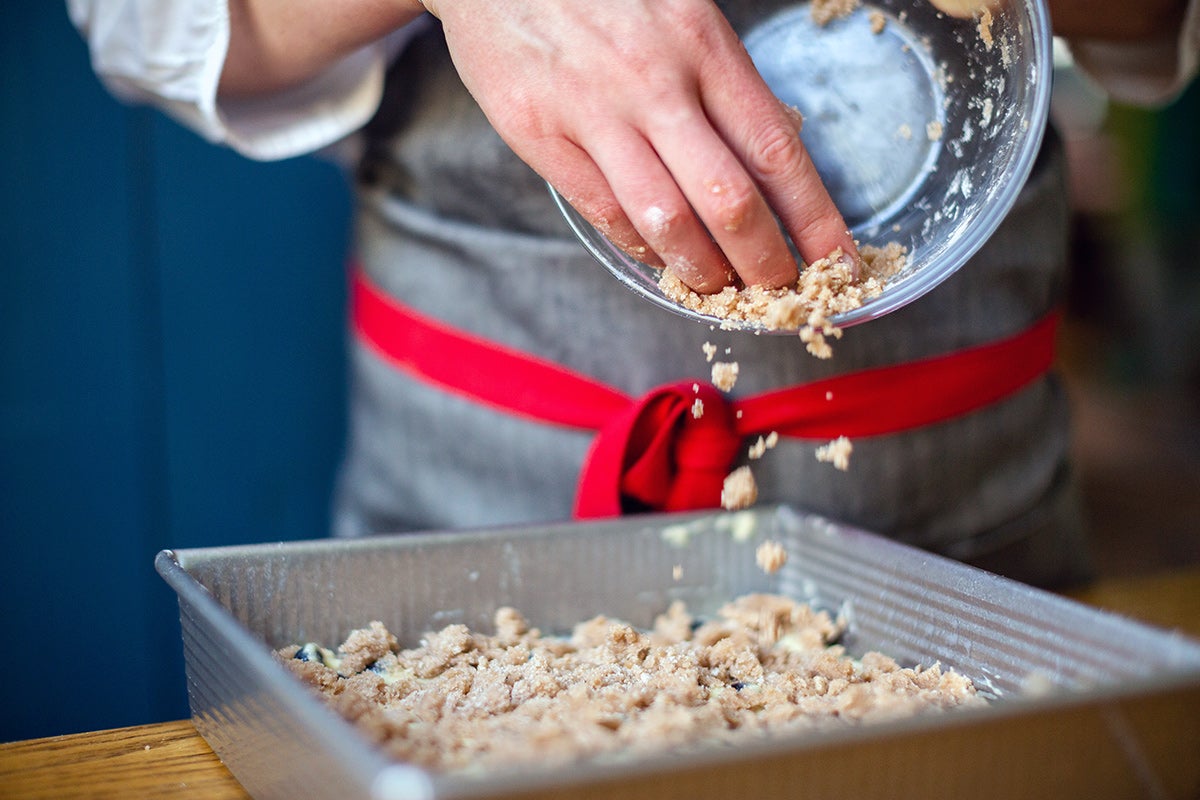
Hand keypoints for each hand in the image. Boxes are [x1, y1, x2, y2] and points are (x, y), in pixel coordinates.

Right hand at [422, 0, 857, 291]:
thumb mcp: (679, 8)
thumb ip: (720, 78)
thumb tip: (769, 157)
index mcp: (701, 42)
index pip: (776, 150)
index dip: (813, 218)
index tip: (838, 262)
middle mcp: (652, 80)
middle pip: (729, 200)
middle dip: (765, 262)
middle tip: (781, 291)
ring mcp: (592, 111)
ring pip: (665, 220)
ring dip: (702, 269)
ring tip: (720, 287)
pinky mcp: (539, 134)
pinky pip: (604, 213)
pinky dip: (640, 247)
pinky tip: (659, 255)